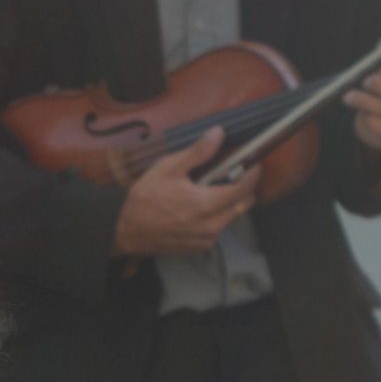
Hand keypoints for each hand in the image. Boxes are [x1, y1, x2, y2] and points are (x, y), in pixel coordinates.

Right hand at [112, 126, 254, 255]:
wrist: (126, 230)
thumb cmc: (145, 197)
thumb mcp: (168, 168)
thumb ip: (197, 152)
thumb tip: (218, 133)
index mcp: (208, 204)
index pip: (244, 188)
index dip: (253, 174)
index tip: (255, 163)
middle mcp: (213, 225)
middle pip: (243, 205)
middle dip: (244, 189)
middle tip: (235, 175)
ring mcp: (208, 239)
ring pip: (232, 218)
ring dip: (230, 203)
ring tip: (215, 189)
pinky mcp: (201, 247)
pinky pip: (218, 229)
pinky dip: (217, 216)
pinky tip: (201, 207)